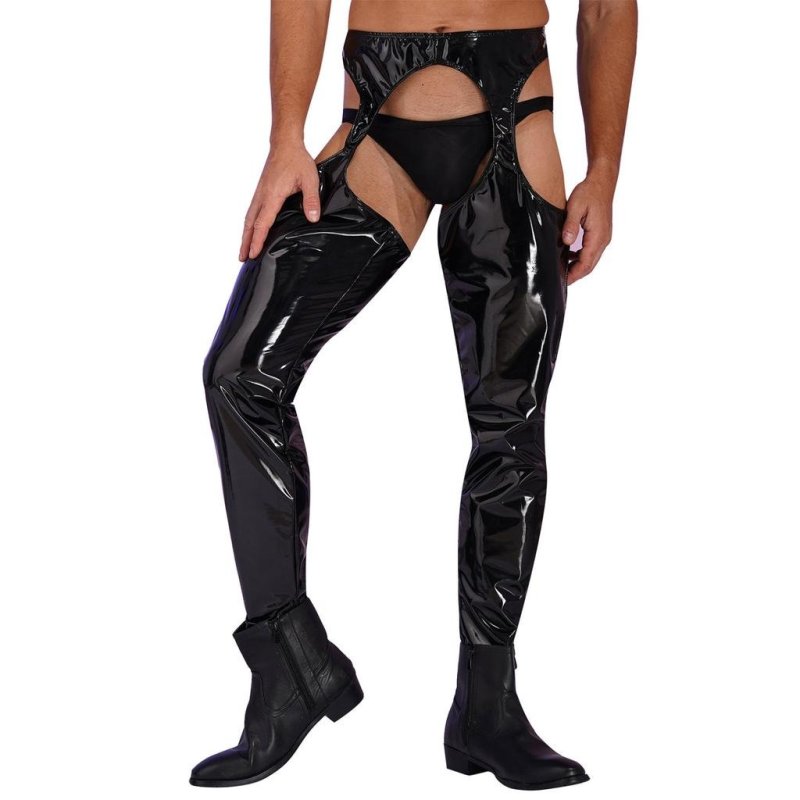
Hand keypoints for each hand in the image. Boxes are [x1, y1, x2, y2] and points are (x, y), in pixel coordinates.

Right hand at [239, 141, 321, 260]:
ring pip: (249, 218)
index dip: (258, 240)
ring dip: (245, 234)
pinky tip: (251, 230)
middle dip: (246, 242)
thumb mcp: (310, 179)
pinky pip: (252, 211)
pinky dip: (249, 224)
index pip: (263, 223)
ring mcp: (259, 193)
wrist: (285, 143)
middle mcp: (262, 196)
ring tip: (244, 249)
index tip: (253, 254)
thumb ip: (311, 200)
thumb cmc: (297, 160)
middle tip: (243, 258)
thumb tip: (313, 218)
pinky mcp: (261, 191)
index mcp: (272, 195)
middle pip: (250, 224)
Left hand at [561, 174, 613, 284]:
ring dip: (577, 266)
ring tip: (561, 269)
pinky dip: (579, 257)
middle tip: (559, 279)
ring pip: (590, 259)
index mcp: (598, 236)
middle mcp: (603, 240)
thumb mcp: (576, 207)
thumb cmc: (589, 192)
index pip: (586, 263)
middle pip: (589, 265)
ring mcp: (603, 237)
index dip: (574, 274)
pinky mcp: (600, 234)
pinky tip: (567, 255)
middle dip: (575, 274)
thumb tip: (567, 241)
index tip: (563, 281)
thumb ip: (571, 225)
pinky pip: (590, 251)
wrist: (601, 182)